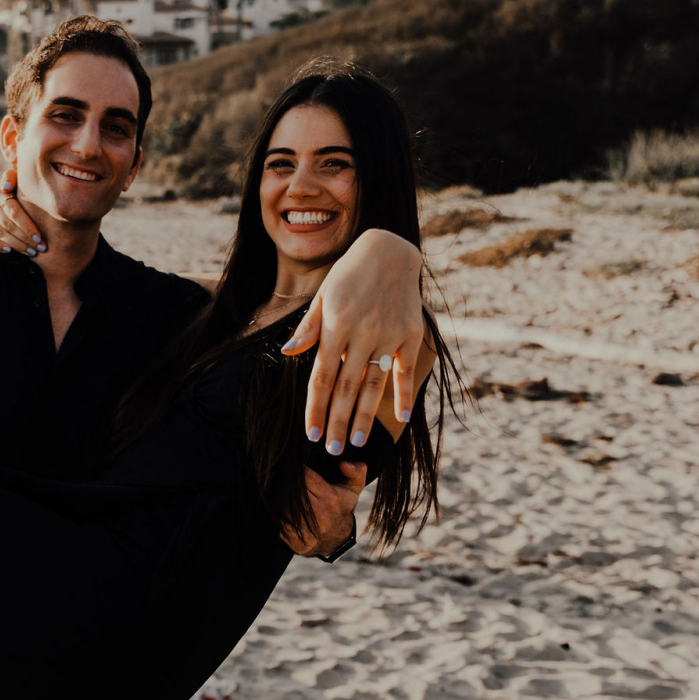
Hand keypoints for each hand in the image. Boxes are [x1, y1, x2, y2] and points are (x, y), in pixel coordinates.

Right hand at [0, 167, 45, 256]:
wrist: (11, 201)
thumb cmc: (24, 195)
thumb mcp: (23, 185)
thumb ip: (16, 180)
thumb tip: (5, 187)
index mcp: (0, 192)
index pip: (13, 212)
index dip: (27, 227)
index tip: (39, 238)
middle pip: (7, 225)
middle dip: (25, 239)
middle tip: (40, 248)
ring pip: (0, 233)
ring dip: (17, 245)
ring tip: (31, 252)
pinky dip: (0, 246)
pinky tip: (11, 251)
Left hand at [279, 463, 364, 556]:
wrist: (336, 540)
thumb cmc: (342, 507)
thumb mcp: (354, 488)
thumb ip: (356, 471)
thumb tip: (344, 464)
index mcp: (331, 498)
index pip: (304, 476)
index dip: (298, 470)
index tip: (298, 470)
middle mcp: (319, 514)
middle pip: (291, 490)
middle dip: (289, 483)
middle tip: (290, 481)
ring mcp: (307, 529)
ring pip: (282, 505)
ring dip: (282, 498)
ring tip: (289, 496)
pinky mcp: (296, 540)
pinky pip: (279, 521)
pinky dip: (280, 513)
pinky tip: (287, 510)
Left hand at [280, 228, 424, 452]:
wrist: (389, 251)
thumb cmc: (348, 276)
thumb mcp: (323, 295)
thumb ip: (308, 328)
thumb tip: (287, 353)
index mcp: (335, 325)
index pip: (321, 376)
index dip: (315, 407)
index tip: (310, 433)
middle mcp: (361, 332)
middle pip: (346, 387)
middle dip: (337, 421)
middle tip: (331, 449)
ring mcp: (388, 334)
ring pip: (373, 383)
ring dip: (364, 415)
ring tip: (356, 441)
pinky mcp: (411, 333)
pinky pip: (406, 369)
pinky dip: (405, 392)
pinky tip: (400, 416)